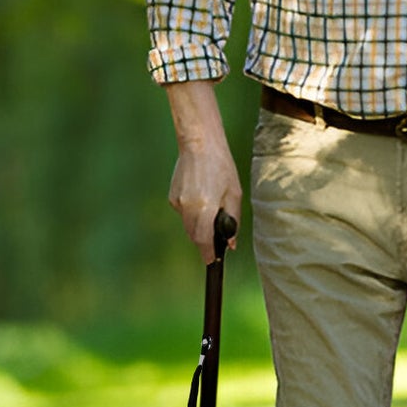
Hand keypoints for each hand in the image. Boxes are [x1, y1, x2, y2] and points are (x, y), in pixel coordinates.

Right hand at [168, 145, 241, 263]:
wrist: (199, 145)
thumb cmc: (221, 167)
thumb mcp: (234, 195)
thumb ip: (233, 220)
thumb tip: (231, 243)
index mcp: (204, 208)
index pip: (203, 240)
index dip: (208, 253)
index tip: (212, 262)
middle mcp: (187, 208)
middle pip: (194, 236)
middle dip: (205, 241)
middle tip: (217, 239)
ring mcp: (177, 202)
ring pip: (188, 226)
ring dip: (200, 226)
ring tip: (212, 208)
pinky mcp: (172, 197)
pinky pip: (184, 213)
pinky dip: (194, 213)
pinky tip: (202, 196)